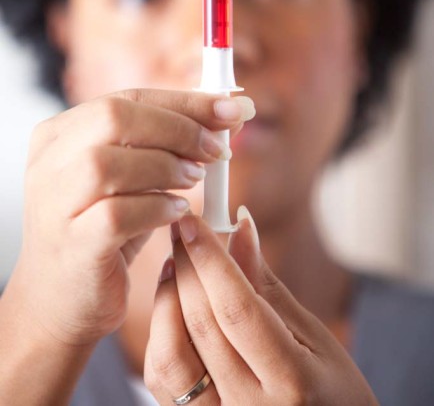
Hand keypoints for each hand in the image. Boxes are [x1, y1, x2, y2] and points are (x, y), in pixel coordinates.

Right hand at [6, 89, 253, 347]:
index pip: (127, 98)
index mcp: (60, 133)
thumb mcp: (136, 179)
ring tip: (197, 179)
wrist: (63, 302)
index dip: (186, 101)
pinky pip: (118, 214)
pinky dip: (157, 207)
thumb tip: (229, 115)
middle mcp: (48, 161)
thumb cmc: (104, 231)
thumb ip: (172, 144)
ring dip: (168, 166)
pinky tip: (178, 212)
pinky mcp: (72, 244)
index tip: (233, 109)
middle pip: (115, 117)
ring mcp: (54, 203)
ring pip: (110, 163)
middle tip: (218, 149)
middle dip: (179, 129)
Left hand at [145, 212, 378, 404]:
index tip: (193, 221)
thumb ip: (269, 287)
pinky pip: (163, 380)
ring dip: (167, 300)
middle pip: (201, 326)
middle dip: (186, 267)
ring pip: (170, 356)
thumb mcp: (315, 337)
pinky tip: (174, 305)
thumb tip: (240, 230)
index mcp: (291, 382)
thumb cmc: (333, 393)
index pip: (238, 309)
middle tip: (181, 228)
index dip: (211, 260)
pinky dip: (162, 334)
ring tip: (177, 264)